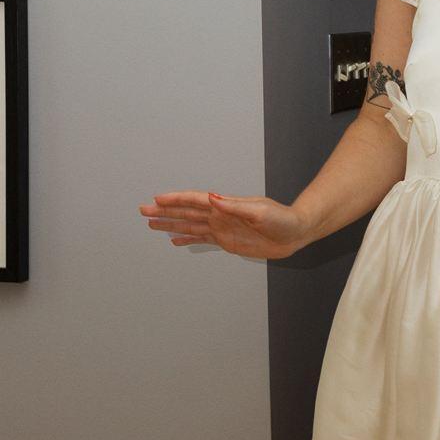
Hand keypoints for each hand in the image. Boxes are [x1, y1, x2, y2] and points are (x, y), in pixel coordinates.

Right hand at [138, 189, 307, 259]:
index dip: (176, 200)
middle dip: (164, 211)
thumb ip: (234, 206)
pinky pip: (201, 239)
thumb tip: (213, 198)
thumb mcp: (259, 212)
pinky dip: (187, 239)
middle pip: (186, 212)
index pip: (195, 201)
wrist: (295, 232)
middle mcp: (220, 215)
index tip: (157, 199)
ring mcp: (222, 227)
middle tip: (143, 210)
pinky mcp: (227, 240)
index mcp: (226, 206)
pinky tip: (174, 240)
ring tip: (151, 223)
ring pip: (189, 225)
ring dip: (170, 224)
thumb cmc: (282, 219)